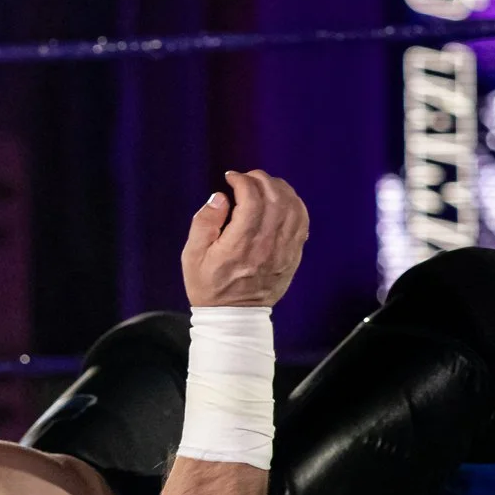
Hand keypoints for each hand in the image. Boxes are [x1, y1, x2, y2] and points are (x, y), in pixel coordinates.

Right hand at [181, 170, 306, 308]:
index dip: (242, 180)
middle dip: (261, 180)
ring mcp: (285, 251)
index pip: (251, 200)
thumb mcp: (192, 256)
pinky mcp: (293, 256)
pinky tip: (282, 200)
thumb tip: (219, 197)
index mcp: (240, 244)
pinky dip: (295, 204)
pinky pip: (303, 222)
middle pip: (275, 198)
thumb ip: (204, 223)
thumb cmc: (209, 286)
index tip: (230, 177)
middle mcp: (267, 245)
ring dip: (280, 189)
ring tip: (264, 185)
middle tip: (247, 178)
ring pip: (293, 207)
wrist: (234, 317)